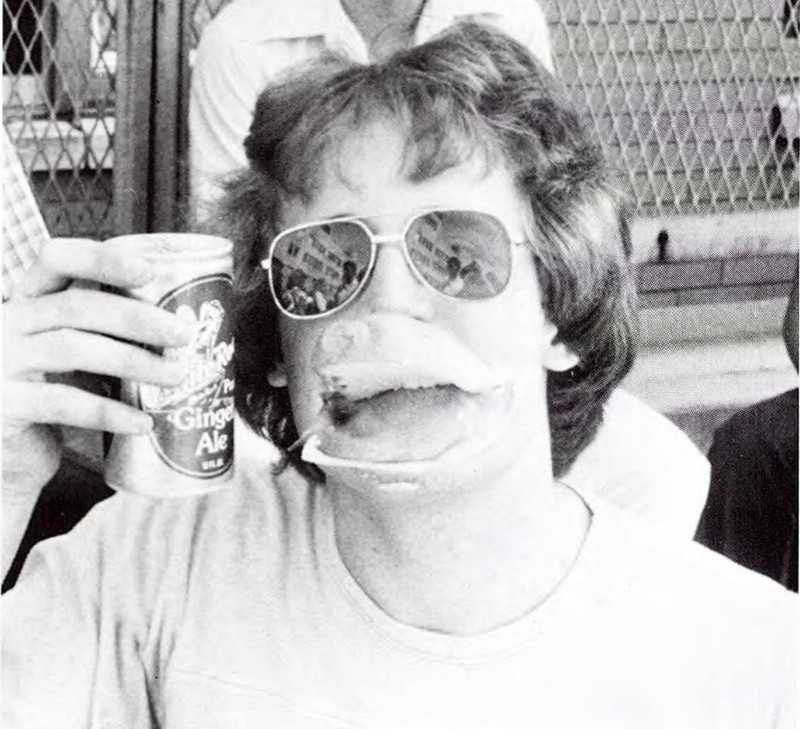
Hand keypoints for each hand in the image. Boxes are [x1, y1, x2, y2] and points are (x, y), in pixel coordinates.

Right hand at [3, 237, 192, 490]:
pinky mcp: (3, 404)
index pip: (57, 260)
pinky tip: (143, 422)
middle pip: (77, 305)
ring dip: (133, 361)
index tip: (150, 271)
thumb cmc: (48, 392)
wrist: (4, 454)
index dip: (102, 260)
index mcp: (27, 299)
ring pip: (73, 349)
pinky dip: (109, 412)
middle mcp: (7, 322)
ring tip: (176, 376)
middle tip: (184, 335)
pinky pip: (63, 402)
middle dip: (137, 318)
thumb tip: (180, 328)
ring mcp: (0, 361)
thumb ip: (105, 332)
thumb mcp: (70, 352)